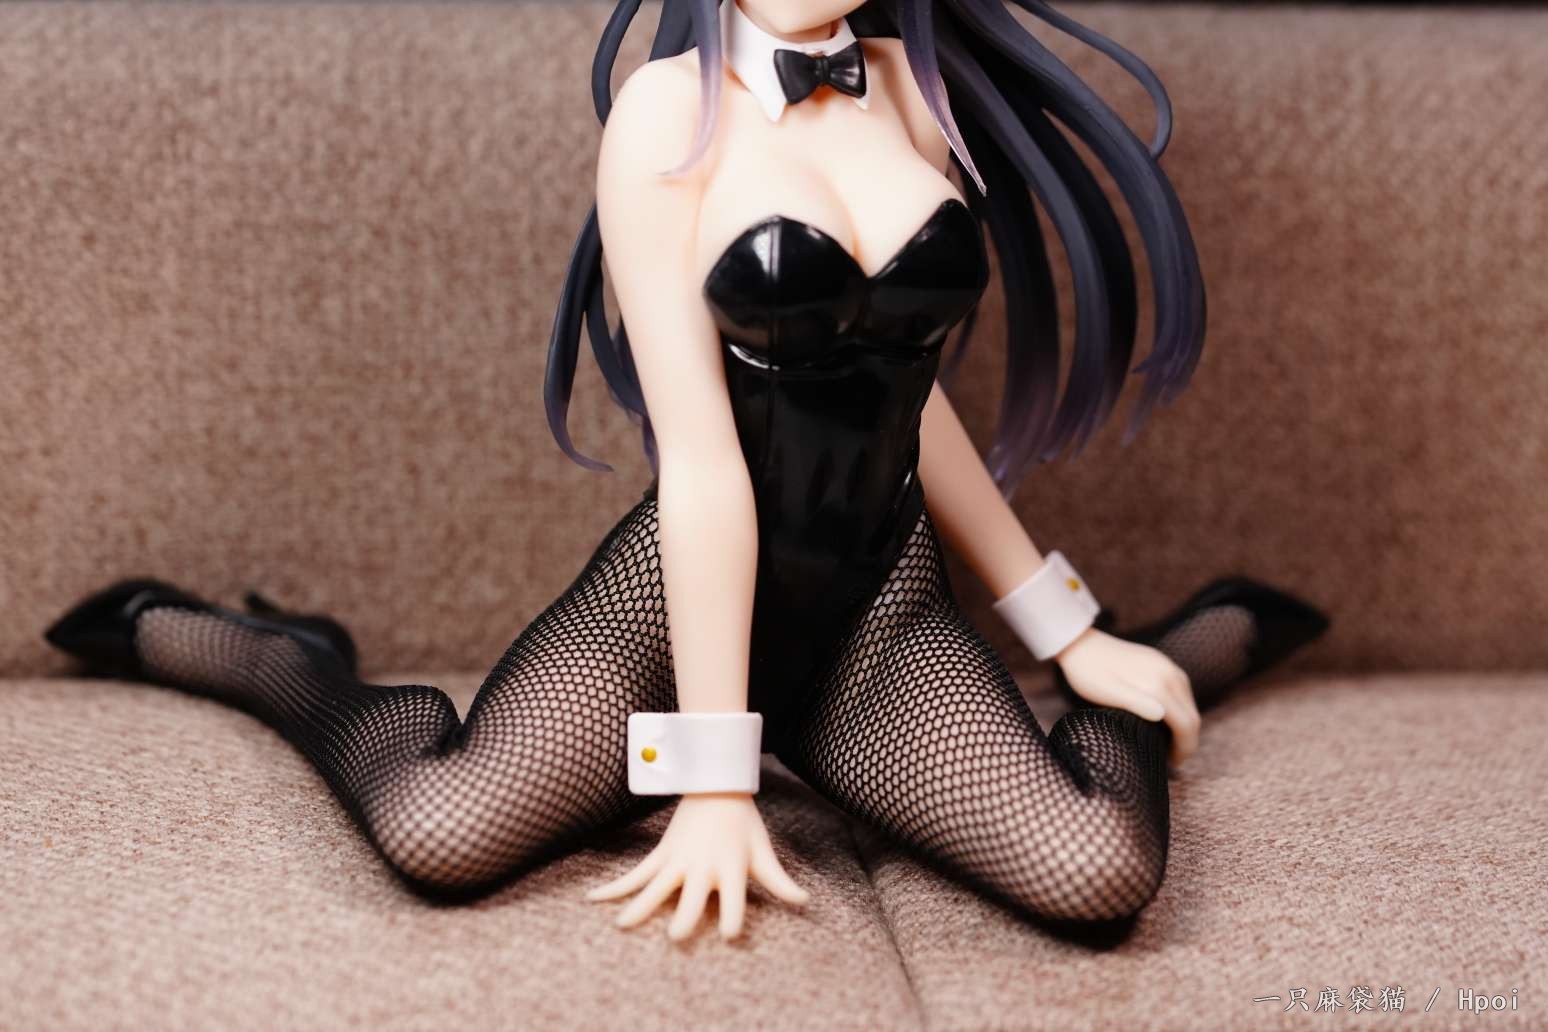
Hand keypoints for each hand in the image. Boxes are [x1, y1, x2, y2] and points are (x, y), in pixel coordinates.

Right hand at [586, 791, 808, 940]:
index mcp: (730, 868)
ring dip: (638, 906)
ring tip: (621, 926)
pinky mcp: (661, 854)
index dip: (733, 919)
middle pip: (691, 898)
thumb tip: (805, 901)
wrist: (716, 783)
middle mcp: (702, 866)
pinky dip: (614, 887)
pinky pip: (635, 874)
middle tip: (675, 937)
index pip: (735, 901)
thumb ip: (779, 881)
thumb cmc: (743, 823)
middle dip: (684, 917)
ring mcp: (678, 859)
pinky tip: (593, 899)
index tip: (730, 935)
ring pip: (654, 887)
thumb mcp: (763, 851)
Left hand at [1056, 626, 1200, 764]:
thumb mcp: (1107, 692)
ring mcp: (1169, 666)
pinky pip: (1182, 691)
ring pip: (1190, 704)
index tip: (1171, 764)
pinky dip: (1180, 710)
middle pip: (1193, 716)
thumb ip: (1135, 703)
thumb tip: (1163, 715)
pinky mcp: (1163, 662)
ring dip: (1185, 726)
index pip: (1187, 725)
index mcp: (1158, 686)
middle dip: (1187, 741)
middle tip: (1171, 759)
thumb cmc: (1089, 674)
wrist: (1080, 643)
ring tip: (1168, 743)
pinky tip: (1166, 720)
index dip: (1184, 749)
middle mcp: (1170, 674)